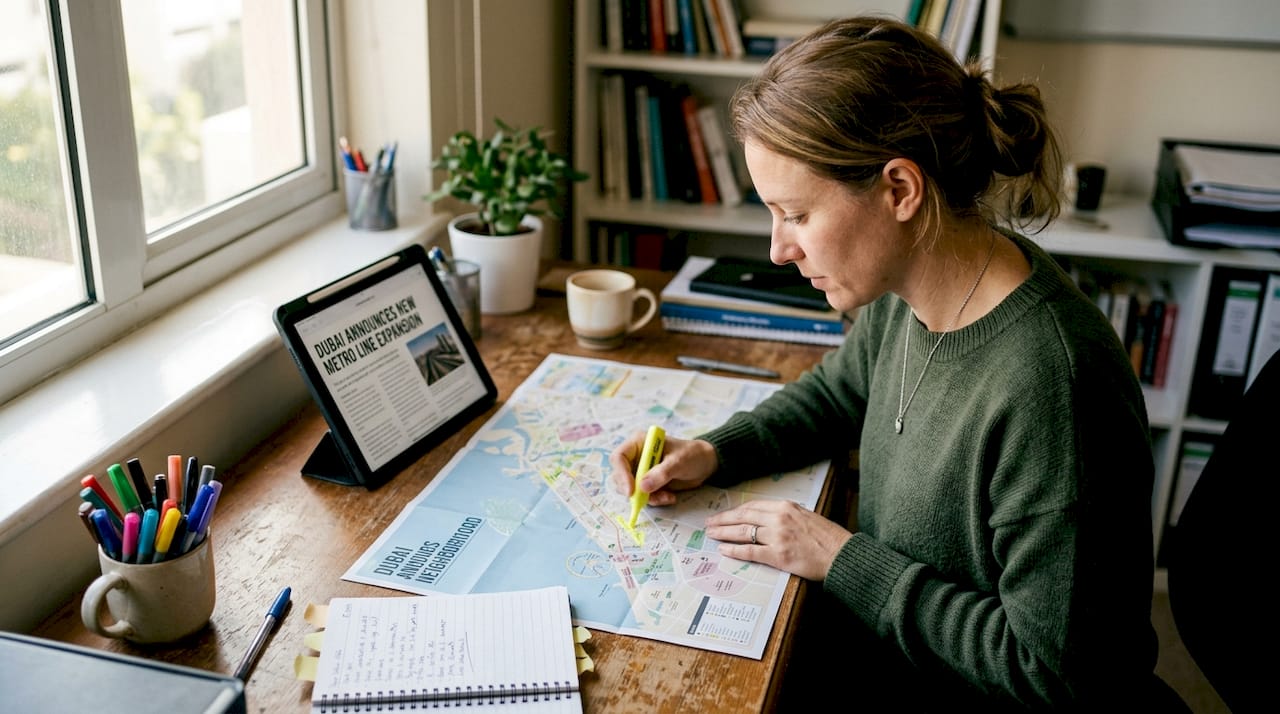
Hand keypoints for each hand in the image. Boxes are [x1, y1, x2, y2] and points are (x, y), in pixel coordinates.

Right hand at [609, 432, 717, 506]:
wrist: (705, 464)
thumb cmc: (691, 455)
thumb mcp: (678, 462)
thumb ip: (660, 474)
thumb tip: (642, 487)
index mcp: (639, 443)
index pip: (619, 457)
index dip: (621, 474)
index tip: (631, 491)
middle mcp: (636, 457)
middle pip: (620, 476)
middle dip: (632, 490)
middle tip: (646, 498)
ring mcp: (641, 471)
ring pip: (631, 489)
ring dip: (647, 497)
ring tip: (667, 496)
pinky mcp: (648, 484)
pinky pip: (643, 496)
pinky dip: (655, 500)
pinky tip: (670, 497)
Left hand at [705, 500, 851, 580]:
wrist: (842, 555)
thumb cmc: (828, 538)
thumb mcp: (806, 516)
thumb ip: (786, 516)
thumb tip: (768, 519)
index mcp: (786, 507)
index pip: (753, 506)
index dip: (735, 511)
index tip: (724, 515)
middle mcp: (779, 518)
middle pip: (743, 516)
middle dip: (723, 520)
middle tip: (709, 524)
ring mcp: (778, 537)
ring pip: (743, 532)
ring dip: (724, 533)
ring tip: (711, 535)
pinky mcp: (779, 555)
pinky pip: (750, 551)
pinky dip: (734, 550)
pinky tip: (724, 549)